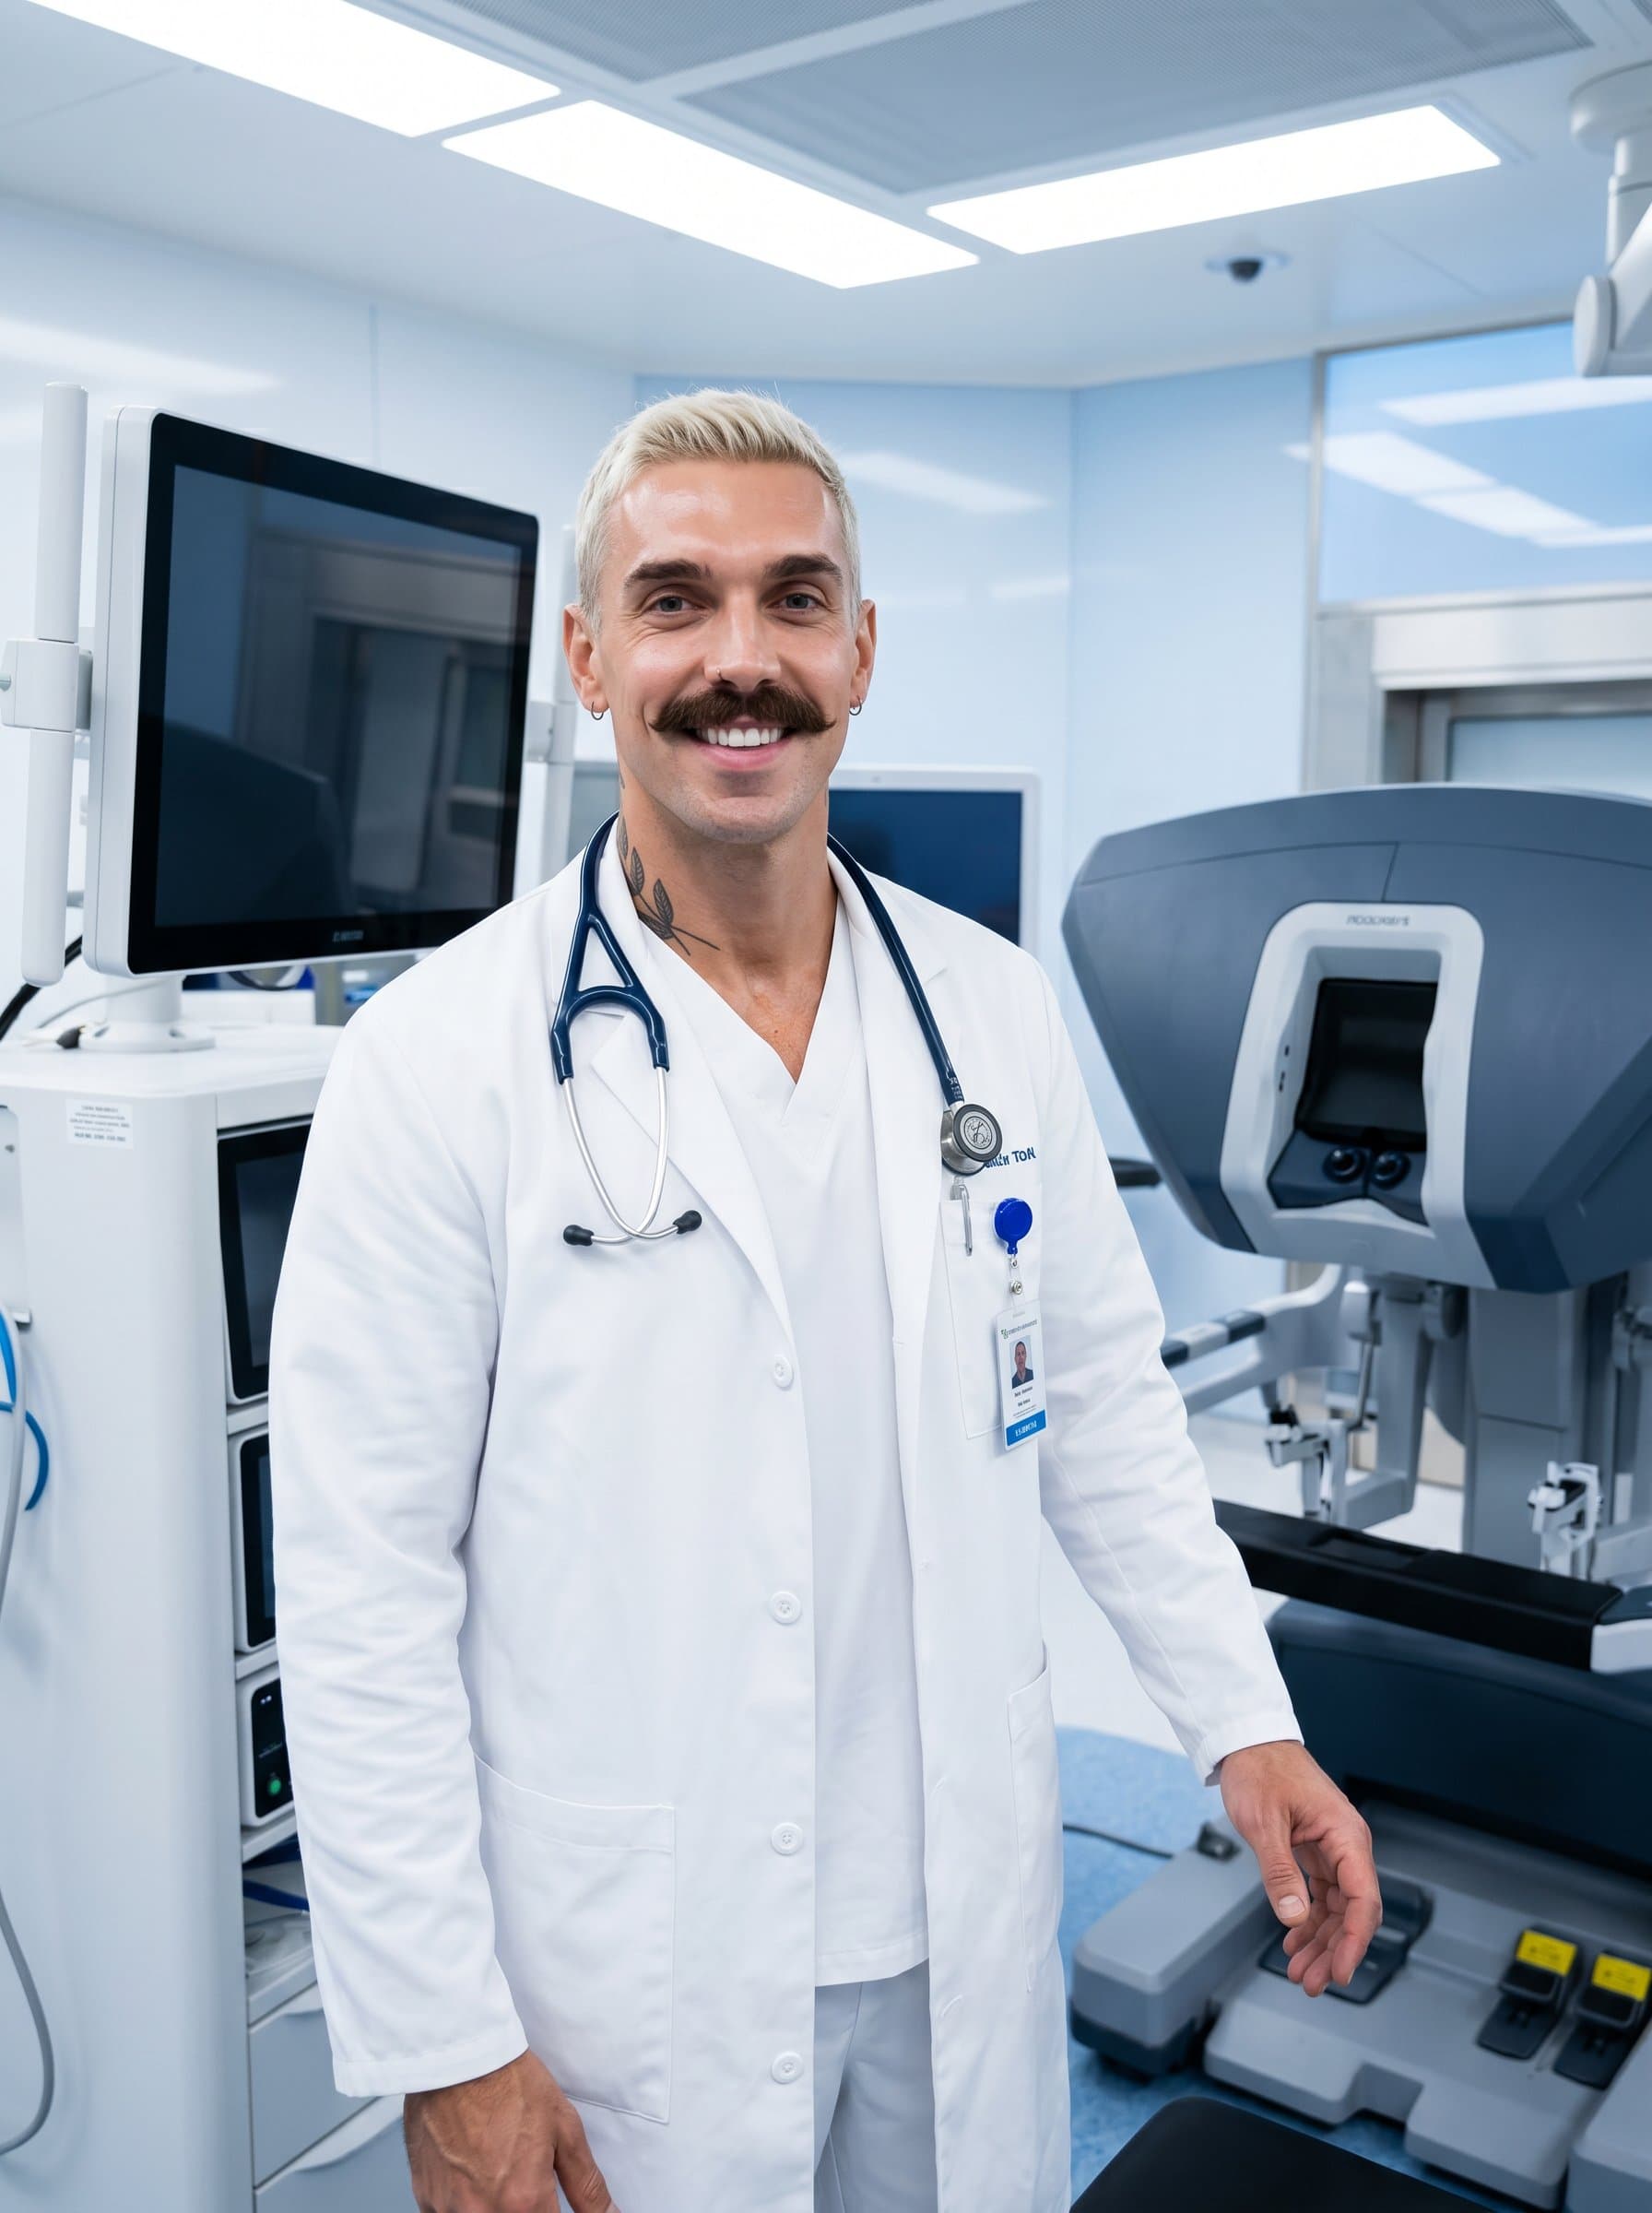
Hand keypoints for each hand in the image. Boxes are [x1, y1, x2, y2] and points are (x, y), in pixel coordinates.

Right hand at [404, 2049, 620, 2212]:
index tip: (547, 2200)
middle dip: (523, 2208)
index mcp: (523, 2202)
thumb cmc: (509, 2083)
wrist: (458, 2058)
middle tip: (520, 2172)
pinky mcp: (425, 2198)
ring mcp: (448, 2209)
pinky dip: (464, 2203)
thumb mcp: (564, 2130)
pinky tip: (470, 2172)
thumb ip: (587, 2186)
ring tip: (494, 2168)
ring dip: (492, 2204)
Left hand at [1218, 1740, 1380, 1996]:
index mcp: (1345, 1835)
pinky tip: (1295, 1941)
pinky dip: (1308, 1920)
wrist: (1250, 1743)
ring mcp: (1331, 1850)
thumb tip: (1295, 1917)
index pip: (1363, 1900)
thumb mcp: (1264, 1823)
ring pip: (1335, 1909)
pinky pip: (1319, 1895)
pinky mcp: (1314, 1852)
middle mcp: (1346, 1846)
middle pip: (1351, 1912)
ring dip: (1319, 1942)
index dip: (1353, 1941)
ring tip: (1300, 1971)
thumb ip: (1280, 1872)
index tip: (1340, 1971)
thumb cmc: (1261, 1770)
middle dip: (1333, 1950)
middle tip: (1312, 1982)